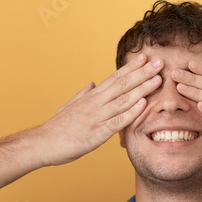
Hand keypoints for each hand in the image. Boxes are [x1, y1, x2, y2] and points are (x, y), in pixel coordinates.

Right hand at [39, 53, 163, 165]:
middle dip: (142, 72)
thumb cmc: (57, 129)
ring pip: (123, 100)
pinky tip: (143, 104)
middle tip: (159, 62)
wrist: (42, 144)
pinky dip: (131, 112)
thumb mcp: (69, 107)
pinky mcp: (97, 133)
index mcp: (90, 97)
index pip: (114, 78)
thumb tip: (92, 83)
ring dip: (142, 88)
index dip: (131, 67)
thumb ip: (82, 94)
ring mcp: (96, 117)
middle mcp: (95, 103)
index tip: (145, 57)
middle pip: (122, 84)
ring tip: (158, 79)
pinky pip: (117, 121)